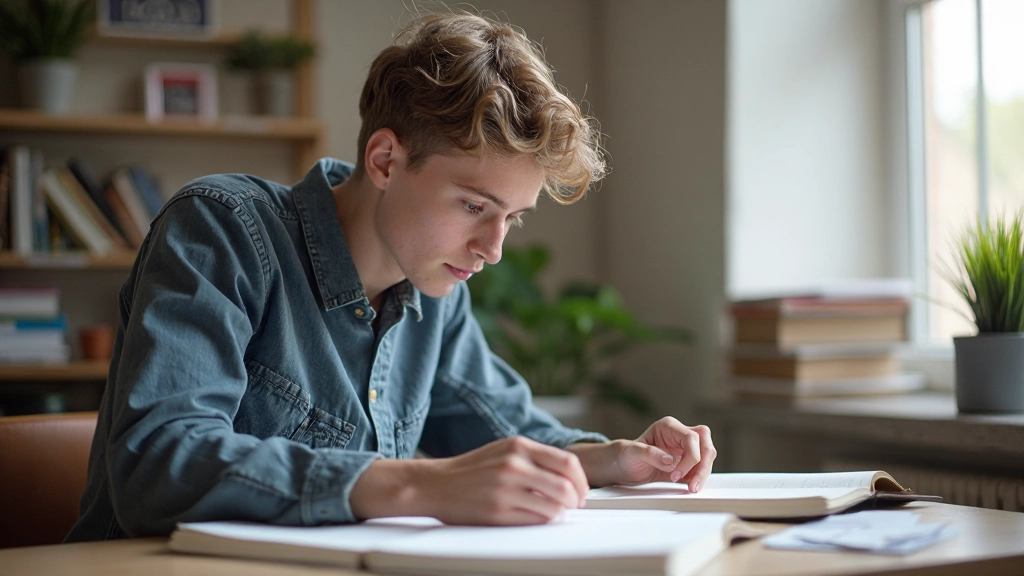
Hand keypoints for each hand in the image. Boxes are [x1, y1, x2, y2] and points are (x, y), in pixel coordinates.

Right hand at [350, 436, 588, 524]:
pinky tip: (537, 517)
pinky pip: (536, 519)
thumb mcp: (503, 450)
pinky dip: (543, 520)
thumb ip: (533, 457)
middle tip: (574, 506)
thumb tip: (568, 475)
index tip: (581, 490)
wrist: (434, 484)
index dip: (581, 480)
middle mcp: (514, 465)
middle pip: (566, 486)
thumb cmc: (471, 469)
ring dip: (560, 512)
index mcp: (518, 446)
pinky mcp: (498, 511)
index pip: (567, 462)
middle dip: (576, 500)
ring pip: (555, 506)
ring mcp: (506, 489)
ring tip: (553, 512)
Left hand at [569, 417, 715, 490]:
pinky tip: (691, 487)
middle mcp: (679, 435)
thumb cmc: (625, 455)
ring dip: (703, 473)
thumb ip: (649, 454)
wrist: (623, 467)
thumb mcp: (631, 453)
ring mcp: (685, 449)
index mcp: (668, 427)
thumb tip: (670, 460)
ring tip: (692, 488)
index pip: (691, 437)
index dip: (689, 457)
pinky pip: (700, 468)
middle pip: (705, 444)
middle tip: (693, 484)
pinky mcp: (686, 463)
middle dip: (703, 465)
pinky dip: (699, 478)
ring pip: (706, 457)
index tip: (675, 474)